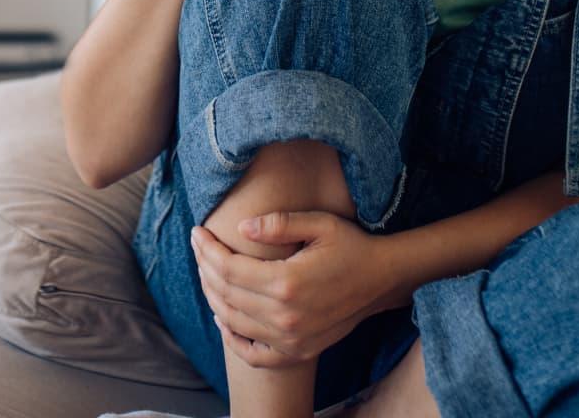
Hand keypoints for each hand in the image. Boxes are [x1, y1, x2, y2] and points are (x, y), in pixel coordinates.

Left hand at [191, 211, 396, 368]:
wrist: (381, 279)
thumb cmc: (350, 245)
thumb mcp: (319, 223)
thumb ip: (279, 223)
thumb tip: (242, 227)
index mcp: (287, 282)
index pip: (229, 269)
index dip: (208, 250)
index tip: (197, 232)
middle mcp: (285, 316)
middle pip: (226, 294)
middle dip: (205, 268)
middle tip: (198, 247)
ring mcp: (290, 339)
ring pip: (233, 322)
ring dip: (212, 297)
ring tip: (205, 272)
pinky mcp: (297, 351)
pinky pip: (254, 354)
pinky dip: (232, 339)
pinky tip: (223, 318)